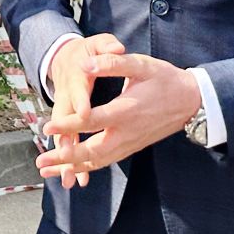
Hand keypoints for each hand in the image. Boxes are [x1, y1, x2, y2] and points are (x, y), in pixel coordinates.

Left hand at [37, 51, 202, 183]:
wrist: (192, 101)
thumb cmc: (165, 80)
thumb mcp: (141, 64)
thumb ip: (113, 62)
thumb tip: (86, 63)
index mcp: (126, 110)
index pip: (92, 121)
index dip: (68, 125)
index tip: (46, 127)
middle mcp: (127, 132)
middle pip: (92, 151)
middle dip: (65, 157)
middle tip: (41, 162)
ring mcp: (130, 143)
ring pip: (98, 161)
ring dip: (72, 167)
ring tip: (47, 171)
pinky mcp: (132, 147)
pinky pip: (107, 161)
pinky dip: (87, 167)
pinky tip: (71, 168)